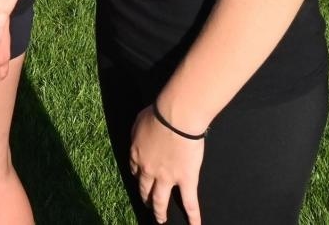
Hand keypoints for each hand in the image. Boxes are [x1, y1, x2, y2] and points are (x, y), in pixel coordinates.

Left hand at [128, 104, 205, 224]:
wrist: (176, 118)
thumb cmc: (158, 114)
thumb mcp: (139, 120)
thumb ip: (139, 132)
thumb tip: (143, 135)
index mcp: (137, 154)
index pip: (134, 169)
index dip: (138, 175)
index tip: (140, 178)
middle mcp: (148, 170)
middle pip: (144, 188)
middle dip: (145, 197)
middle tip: (147, 204)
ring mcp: (167, 177)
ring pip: (160, 200)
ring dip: (159, 211)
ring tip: (161, 219)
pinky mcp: (186, 180)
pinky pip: (190, 202)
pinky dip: (193, 216)